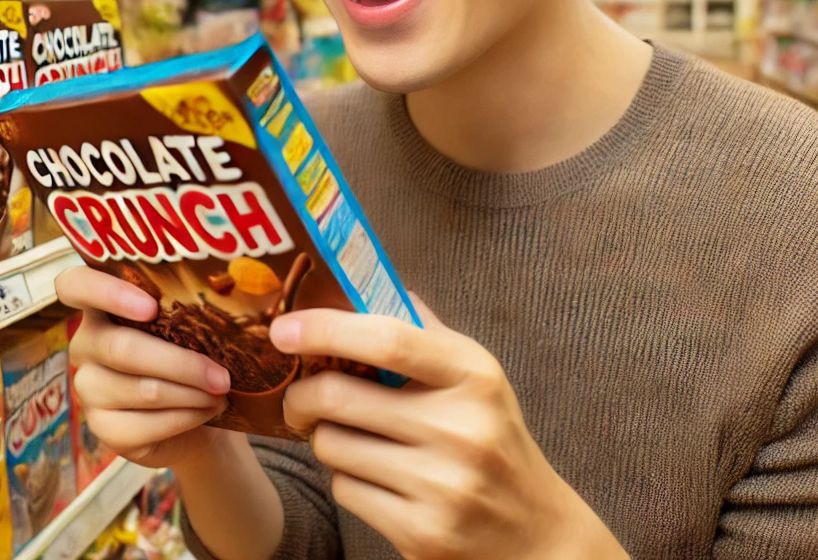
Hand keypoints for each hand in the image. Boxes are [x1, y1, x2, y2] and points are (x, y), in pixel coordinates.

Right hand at [55, 266, 232, 468]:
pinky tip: (208, 410)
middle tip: (222, 375)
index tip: (150, 307)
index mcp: (101, 306)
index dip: (105, 292)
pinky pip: (146, 424)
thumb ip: (190, 311)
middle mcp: (85, 344)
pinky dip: (186, 417)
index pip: (75, 285)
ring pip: (142, 389)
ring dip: (191, 393)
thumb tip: (229, 305)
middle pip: (122, 349)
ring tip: (221, 392)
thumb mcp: (188, 327)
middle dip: (181, 363)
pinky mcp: (102, 427)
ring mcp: (88, 387)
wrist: (196, 418)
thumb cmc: (190, 357)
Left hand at [274, 299, 626, 559]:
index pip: (386, 339)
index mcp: (474, 377)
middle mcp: (461, 429)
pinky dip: (347, 482)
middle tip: (298, 397)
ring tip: (354, 440)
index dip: (324, 328)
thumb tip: (363, 283)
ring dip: (327, 440)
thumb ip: (424, 333)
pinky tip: (376, 479)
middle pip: (337, 396)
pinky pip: (345, 491)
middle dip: (301, 396)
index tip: (283, 329)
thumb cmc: (493, 440)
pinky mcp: (421, 532)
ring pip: (332, 446)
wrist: (535, 533)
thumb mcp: (476, 380)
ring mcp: (442, 486)